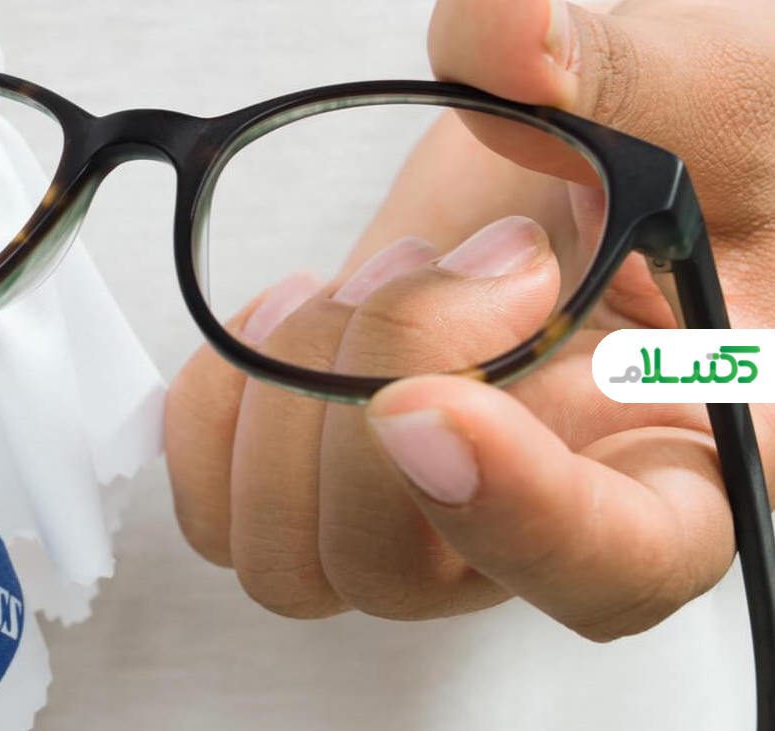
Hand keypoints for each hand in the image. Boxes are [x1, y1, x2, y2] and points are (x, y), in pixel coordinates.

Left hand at [166, 0, 774, 639]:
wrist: (605, 177)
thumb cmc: (693, 164)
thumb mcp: (702, 100)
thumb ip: (616, 74)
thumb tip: (503, 33)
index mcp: (676, 470)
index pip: (600, 571)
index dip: (509, 514)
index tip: (430, 403)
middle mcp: (533, 518)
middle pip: (393, 571)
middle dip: (373, 387)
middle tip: (444, 260)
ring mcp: (422, 507)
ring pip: (288, 560)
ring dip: (285, 404)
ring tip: (365, 279)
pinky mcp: (337, 470)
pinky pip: (221, 514)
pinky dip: (213, 415)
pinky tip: (285, 310)